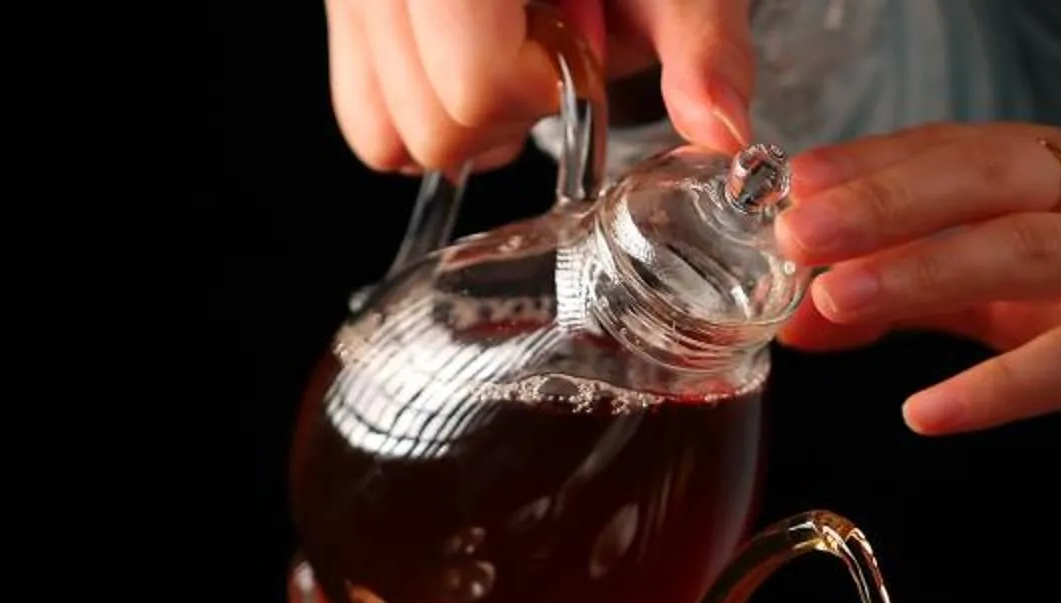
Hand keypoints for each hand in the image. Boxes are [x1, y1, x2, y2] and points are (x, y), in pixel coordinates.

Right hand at [325, 0, 753, 173]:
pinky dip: (418, 106)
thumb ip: (699, 41)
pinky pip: (361, 108)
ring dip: (461, 116)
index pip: (475, 83)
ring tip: (510, 48)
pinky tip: (472, 55)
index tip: (577, 44)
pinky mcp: (341, 6)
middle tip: (549, 46)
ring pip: (381, 132)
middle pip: (428, 124)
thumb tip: (719, 130)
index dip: (543, 87)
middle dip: (504, 110)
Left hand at [773, 124, 1060, 443]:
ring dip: (922, 273)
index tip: (787, 184)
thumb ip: (933, 293)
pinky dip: (999, 389)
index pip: (957, 146)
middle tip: (794, 234)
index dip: (872, 161)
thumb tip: (805, 316)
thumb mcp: (1046, 282)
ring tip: (834, 304)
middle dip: (883, 199)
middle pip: (984, 177)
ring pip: (1023, 251)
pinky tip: (931, 414)